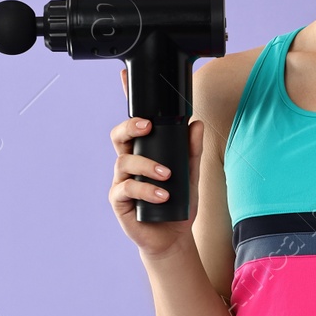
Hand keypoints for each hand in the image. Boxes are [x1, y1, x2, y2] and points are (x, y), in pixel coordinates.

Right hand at [108, 65, 203, 258]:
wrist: (173, 238)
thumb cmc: (178, 204)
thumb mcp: (192, 175)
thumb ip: (193, 151)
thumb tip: (197, 124)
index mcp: (144, 151)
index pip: (134, 122)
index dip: (127, 99)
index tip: (125, 77)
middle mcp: (129, 163)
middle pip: (119, 136)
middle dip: (130, 127)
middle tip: (146, 126)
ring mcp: (122, 181)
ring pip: (123, 161)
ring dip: (146, 166)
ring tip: (167, 175)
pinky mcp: (119, 201)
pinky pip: (126, 189)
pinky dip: (145, 189)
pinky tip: (161, 194)